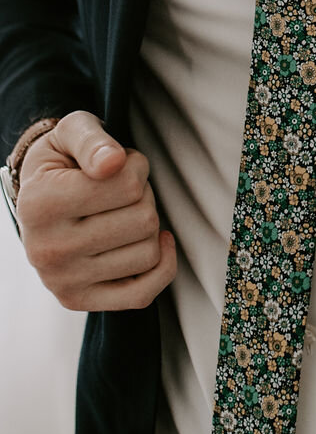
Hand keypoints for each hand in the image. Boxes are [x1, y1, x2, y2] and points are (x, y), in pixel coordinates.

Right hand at [16, 110, 176, 310]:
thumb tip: (112, 162)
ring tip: (122, 212)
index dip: (136, 166)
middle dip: (143, 196)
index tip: (119, 163)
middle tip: (120, 189)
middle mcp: (47, 249)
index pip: (128, 185)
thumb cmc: (61, 162)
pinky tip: (154, 242)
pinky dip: (161, 267)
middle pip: (143, 220)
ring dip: (147, 226)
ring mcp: (62, 280)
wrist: (37, 199)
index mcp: (41, 204)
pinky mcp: (78, 300)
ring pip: (148, 252)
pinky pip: (141, 295)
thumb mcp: (71, 132)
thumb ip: (92, 139)